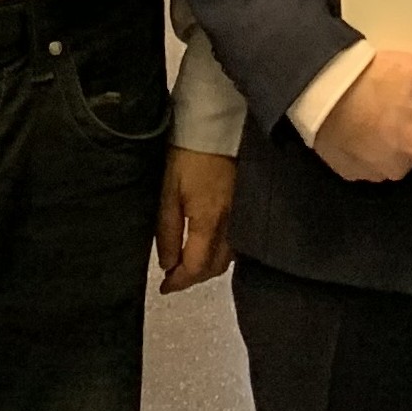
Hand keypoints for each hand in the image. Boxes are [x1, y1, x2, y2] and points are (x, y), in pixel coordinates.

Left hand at [154, 147, 235, 291]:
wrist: (218, 124)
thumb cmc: (188, 156)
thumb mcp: (168, 193)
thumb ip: (167, 232)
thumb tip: (168, 264)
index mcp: (209, 222)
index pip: (196, 268)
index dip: (179, 282)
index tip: (164, 286)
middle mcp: (231, 224)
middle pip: (215, 267)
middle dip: (194, 277)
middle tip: (175, 276)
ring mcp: (242, 214)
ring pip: (229, 256)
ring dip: (209, 266)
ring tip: (191, 262)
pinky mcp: (247, 203)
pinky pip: (237, 241)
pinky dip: (223, 251)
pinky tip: (211, 245)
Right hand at [312, 49, 411, 183]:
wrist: (317, 89)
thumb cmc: (369, 80)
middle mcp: (398, 167)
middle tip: (405, 102)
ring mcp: (371, 172)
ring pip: (396, 157)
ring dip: (392, 138)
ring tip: (379, 108)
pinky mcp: (348, 170)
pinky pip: (370, 161)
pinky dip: (369, 144)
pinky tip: (361, 120)